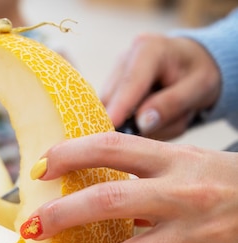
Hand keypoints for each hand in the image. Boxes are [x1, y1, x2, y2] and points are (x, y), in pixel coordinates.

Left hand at [24, 132, 237, 242]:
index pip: (111, 146)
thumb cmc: (226, 180)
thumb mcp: (188, 161)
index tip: (38, 168)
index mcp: (176, 158)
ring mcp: (197, 234)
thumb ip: (142, 169)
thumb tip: (79, 180)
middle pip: (111, 200)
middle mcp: (184, 193)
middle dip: (62, 213)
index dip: (69, 154)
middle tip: (29, 225)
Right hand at [102, 34, 220, 138]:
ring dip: (136, 122)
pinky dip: (133, 122)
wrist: (191, 63)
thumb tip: (142, 123)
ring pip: (112, 109)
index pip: (131, 82)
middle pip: (115, 99)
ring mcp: (114, 73)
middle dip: (134, 120)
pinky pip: (113, 113)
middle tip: (168, 122)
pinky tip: (151, 114)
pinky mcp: (110, 88)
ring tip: (166, 114)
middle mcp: (125, 58)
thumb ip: (172, 104)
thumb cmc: (198, 73)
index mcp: (150, 49)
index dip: (120, 105)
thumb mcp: (200, 87)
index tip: (113, 124)